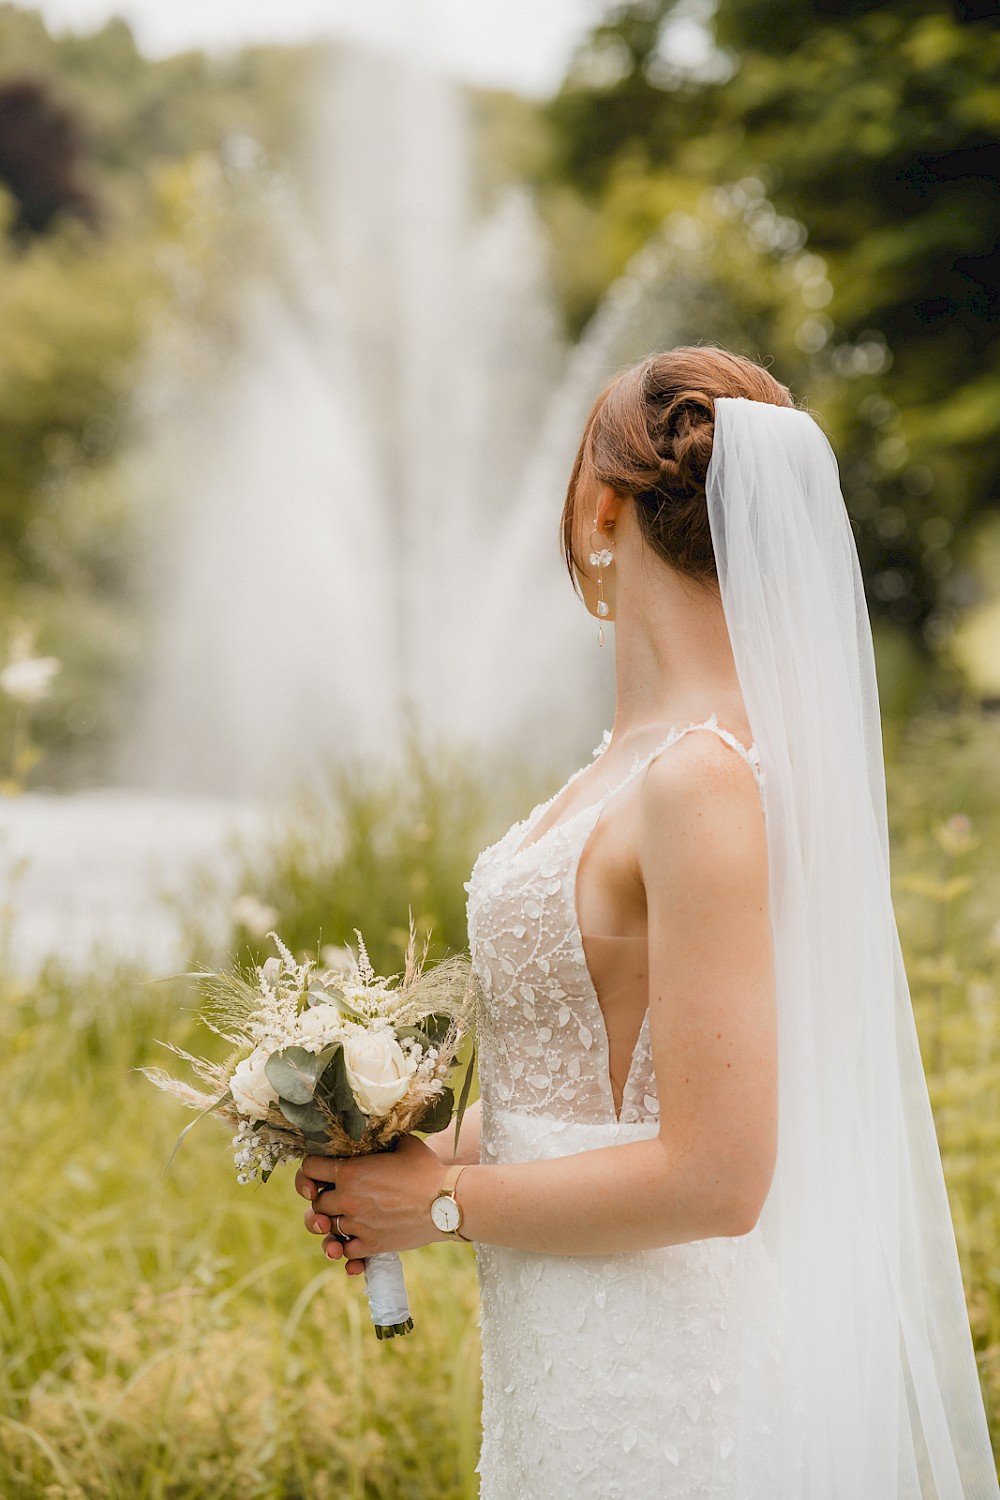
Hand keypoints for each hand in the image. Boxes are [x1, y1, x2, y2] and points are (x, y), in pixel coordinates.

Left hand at [295, 1134, 452, 1272]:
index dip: (312, 1169)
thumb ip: (379, 1140)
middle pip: (316, 1202)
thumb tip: (374, 1132)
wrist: (446, 1202)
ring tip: (345, 1219)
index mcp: (350, 1171)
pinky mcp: (371, 1245)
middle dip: (323, 1198)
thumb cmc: (426, 1169)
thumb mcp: (401, 1144)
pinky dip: (346, 1249)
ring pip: (328, 1229)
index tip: (320, 1171)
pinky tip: (353, 1243)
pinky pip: (345, 1252)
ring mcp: (357, 1225)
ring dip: (334, 1223)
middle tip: (336, 1195)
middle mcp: (347, 1199)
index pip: (309, 1168)